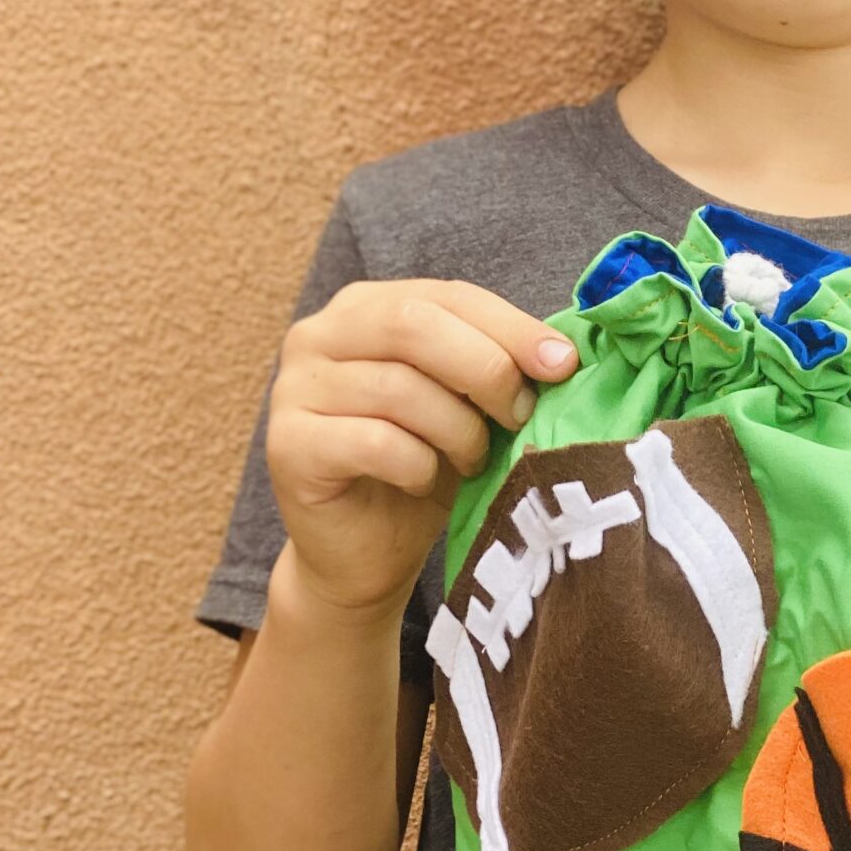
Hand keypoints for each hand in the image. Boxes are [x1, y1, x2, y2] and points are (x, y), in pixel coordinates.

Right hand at [265, 279, 580, 623]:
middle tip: (520, 415)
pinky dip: (417, 464)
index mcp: (365, 307)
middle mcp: (318, 335)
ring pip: (397, 387)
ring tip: (473, 458)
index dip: (510, 326)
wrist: (364, 554)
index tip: (562, 364)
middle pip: (414, 324)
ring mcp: (294, 389)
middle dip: (485, 369)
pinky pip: (372, 441)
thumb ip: (496, 365)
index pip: (447, 296)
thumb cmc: (422, 468)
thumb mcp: (467, 405)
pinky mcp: (288, 446)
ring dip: (456, 428)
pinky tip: (425, 481)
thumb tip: (561, 354)